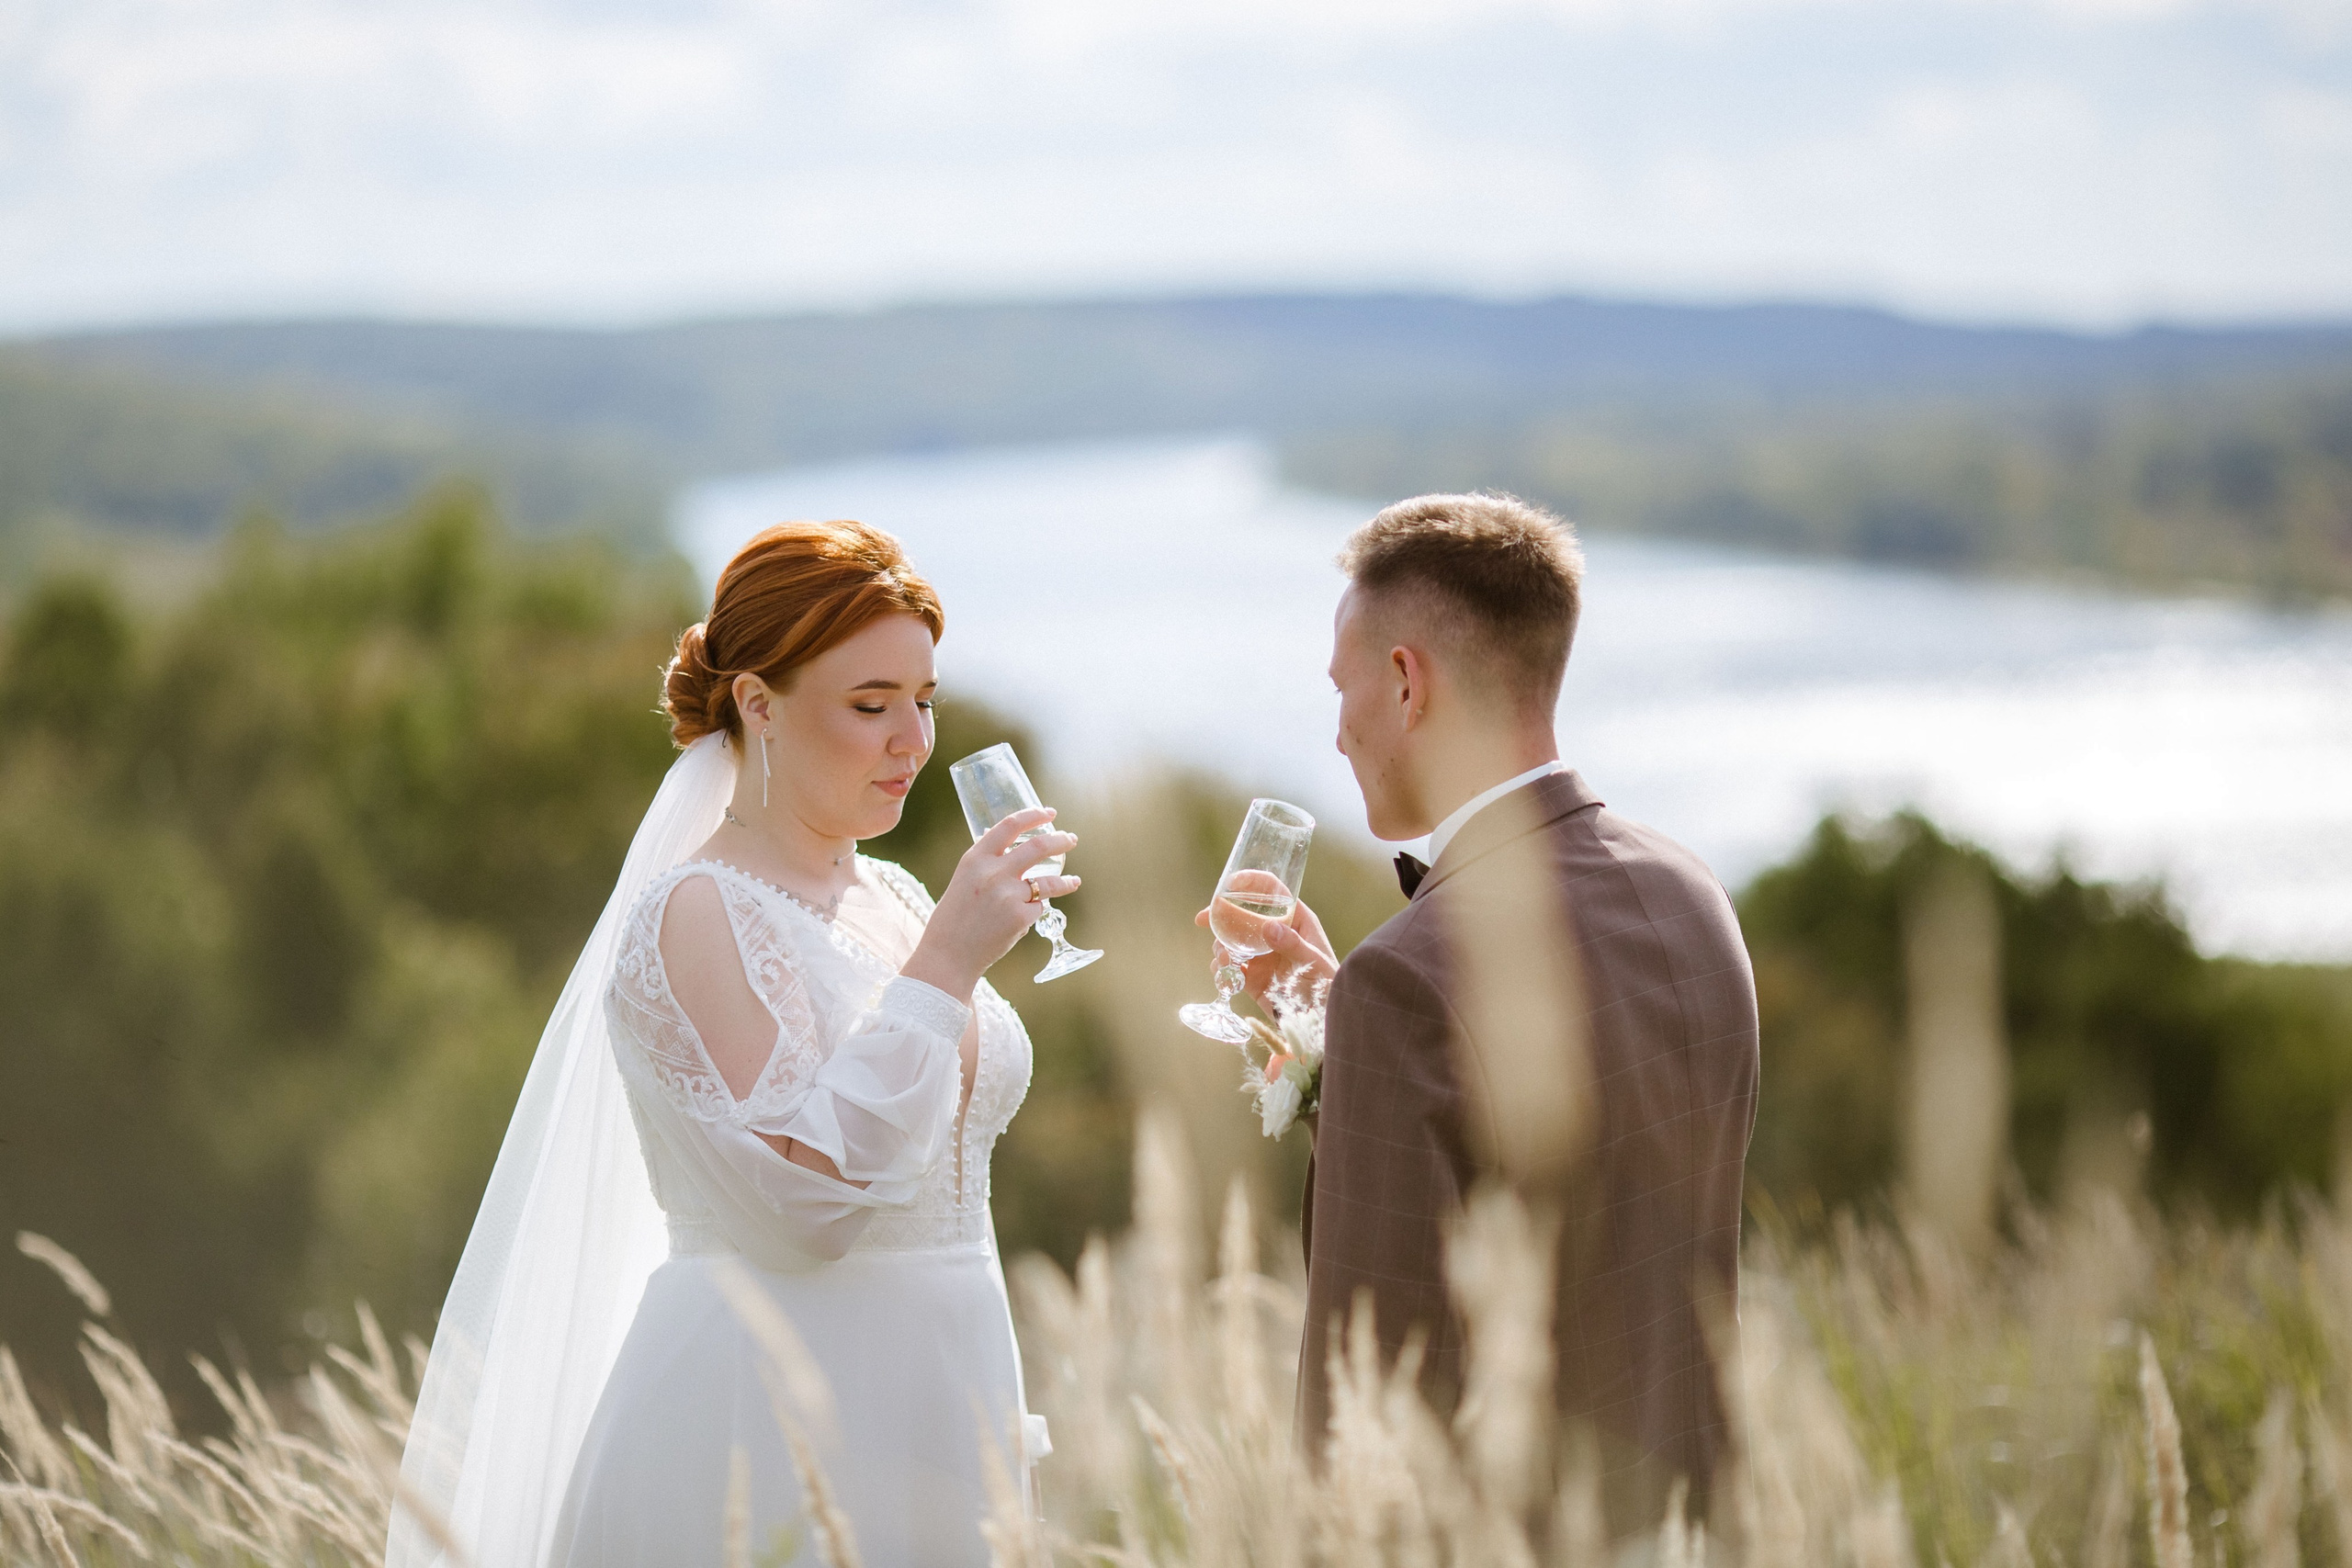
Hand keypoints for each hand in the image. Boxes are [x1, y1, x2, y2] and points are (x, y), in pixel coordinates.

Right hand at [904, 806, 1078, 998]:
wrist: (948, 955)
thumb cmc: (954, 919)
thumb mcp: (964, 880)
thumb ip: (986, 864)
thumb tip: (1011, 849)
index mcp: (975, 858)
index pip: (1009, 825)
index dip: (1033, 815)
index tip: (1049, 813)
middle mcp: (993, 872)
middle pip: (1038, 846)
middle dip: (1060, 840)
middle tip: (1070, 839)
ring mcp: (1008, 895)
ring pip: (1049, 881)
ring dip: (1066, 880)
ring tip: (1074, 881)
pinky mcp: (1020, 918)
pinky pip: (1038, 908)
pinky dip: (1035, 911)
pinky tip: (1027, 918)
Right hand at [1194, 895, 1337, 1013]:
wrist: (1322, 1017)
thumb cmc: (1327, 984)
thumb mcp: (1314, 962)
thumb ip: (1293, 945)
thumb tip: (1268, 927)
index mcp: (1295, 920)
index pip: (1272, 891)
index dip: (1251, 882)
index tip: (1230, 884)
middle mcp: (1275, 933)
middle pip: (1243, 913)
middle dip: (1221, 915)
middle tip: (1203, 919)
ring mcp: (1261, 954)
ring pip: (1232, 940)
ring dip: (1221, 946)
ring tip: (1224, 959)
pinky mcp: (1252, 977)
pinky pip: (1230, 967)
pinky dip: (1222, 968)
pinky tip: (1224, 974)